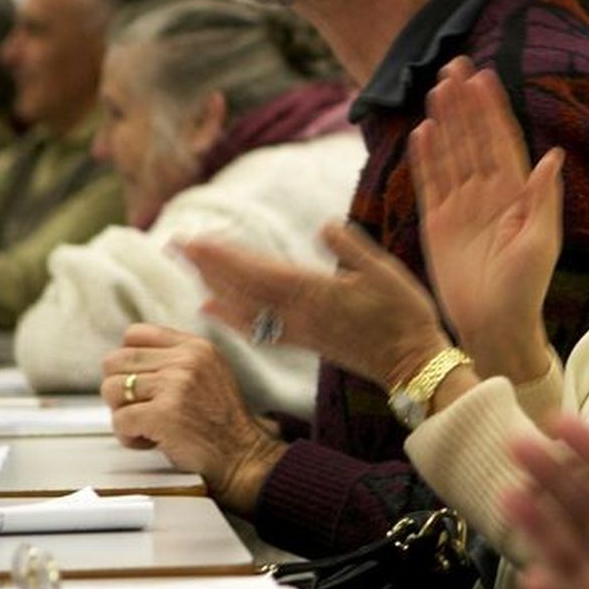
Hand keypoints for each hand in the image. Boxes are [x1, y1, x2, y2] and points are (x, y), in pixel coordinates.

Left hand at [101, 324, 284, 513]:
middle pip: (115, 361)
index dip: (127, 361)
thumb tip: (130, 360)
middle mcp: (186, 360)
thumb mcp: (209, 372)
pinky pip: (120, 420)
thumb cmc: (222, 422)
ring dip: (122, 413)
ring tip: (145, 426)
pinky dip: (128, 436)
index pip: (135, 334)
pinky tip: (149, 441)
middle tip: (139, 408)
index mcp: (195, 347)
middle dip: (119, 389)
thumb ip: (176, 359)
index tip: (138, 382)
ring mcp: (175, 385)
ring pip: (112, 389)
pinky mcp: (164, 414)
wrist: (243, 454)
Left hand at [179, 222, 451, 391]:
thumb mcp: (385, 271)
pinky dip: (231, 318)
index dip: (224, 256)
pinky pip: (258, 329)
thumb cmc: (404, 314)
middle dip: (207, 266)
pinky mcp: (306, 342)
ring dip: (214, 286)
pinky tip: (212, 309)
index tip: (196, 240)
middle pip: (242, 288)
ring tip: (189, 269)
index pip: (257, 271)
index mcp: (315, 292)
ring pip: (245, 307)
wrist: (413, 363)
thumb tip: (324, 225)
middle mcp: (299, 314)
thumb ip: (352, 248)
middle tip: (176, 245)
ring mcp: (300, 330)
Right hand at [410, 58, 561, 382]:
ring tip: (436, 89)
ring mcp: (462, 208)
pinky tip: (421, 132)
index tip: (483, 78)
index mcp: (517, 195)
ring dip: (444, 123)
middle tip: (453, 67)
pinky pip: (430, 184)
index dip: (493, 110)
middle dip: (464, 105)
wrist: (495, 326)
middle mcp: (489, 196)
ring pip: (451, 155)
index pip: (502, 142)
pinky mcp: (438, 225)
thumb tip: (554, 156)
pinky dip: (425, 159)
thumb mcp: (541, 242)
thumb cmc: (527, 289)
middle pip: (473, 140)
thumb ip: (542, 198)